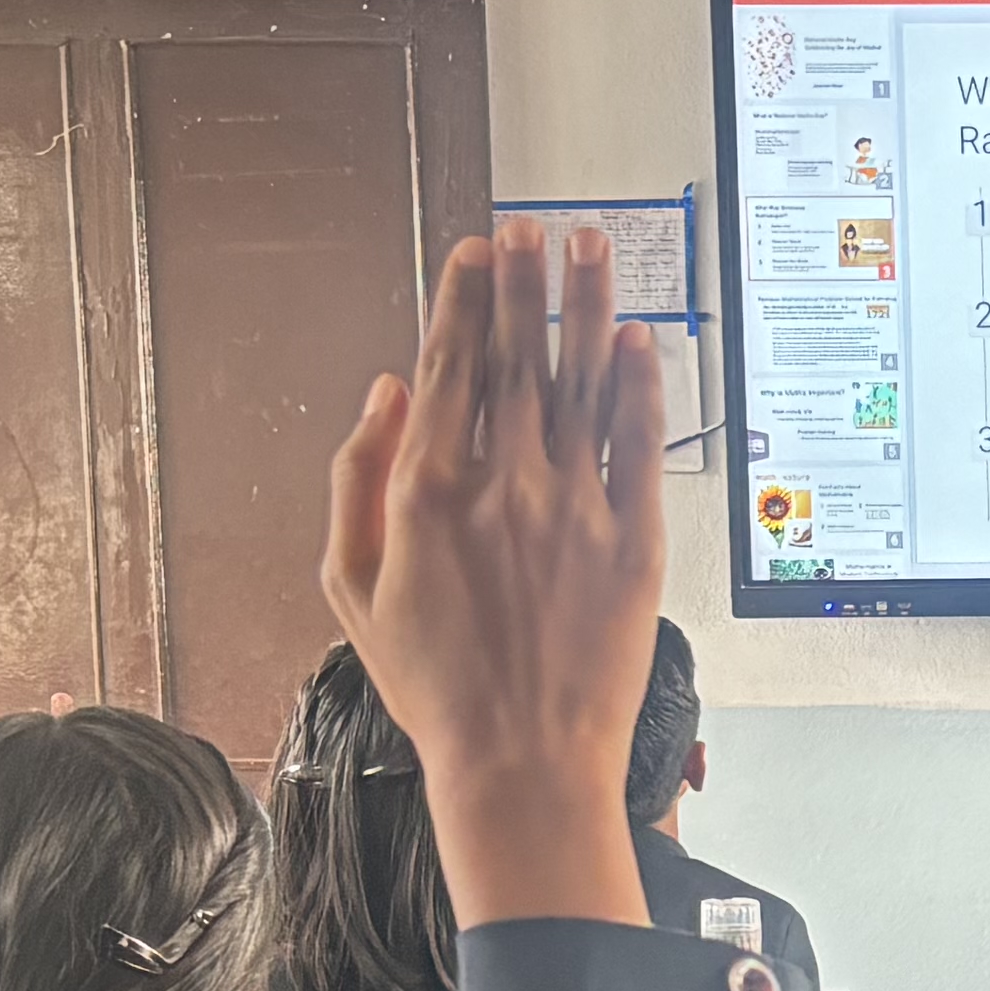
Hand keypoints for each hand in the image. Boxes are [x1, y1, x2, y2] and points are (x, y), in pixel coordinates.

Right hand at [324, 226, 663, 931]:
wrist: (520, 762)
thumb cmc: (434, 687)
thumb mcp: (353, 587)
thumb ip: (357, 479)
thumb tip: (384, 394)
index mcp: (430, 490)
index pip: (449, 365)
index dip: (462, 300)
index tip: (473, 253)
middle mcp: (504, 484)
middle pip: (516, 357)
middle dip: (520, 282)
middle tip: (528, 228)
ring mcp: (574, 508)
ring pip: (580, 381)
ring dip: (581, 305)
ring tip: (587, 247)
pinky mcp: (631, 541)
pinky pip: (636, 443)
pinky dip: (636, 385)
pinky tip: (634, 338)